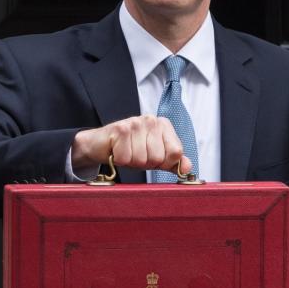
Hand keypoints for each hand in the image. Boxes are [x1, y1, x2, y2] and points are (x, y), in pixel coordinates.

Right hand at [71, 115, 191, 175]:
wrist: (100, 144)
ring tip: (126, 152)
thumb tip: (188, 167)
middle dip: (145, 163)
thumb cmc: (129, 150)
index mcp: (164, 125)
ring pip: (142, 160)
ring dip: (131, 162)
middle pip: (158, 158)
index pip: (176, 152)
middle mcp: (151, 120)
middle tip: (135, 154)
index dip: (163, 162)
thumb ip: (172, 162)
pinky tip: (116, 151)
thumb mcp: (154, 156)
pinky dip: (119, 160)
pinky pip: (126, 159)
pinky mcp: (120, 129)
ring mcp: (136, 123)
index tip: (151, 157)